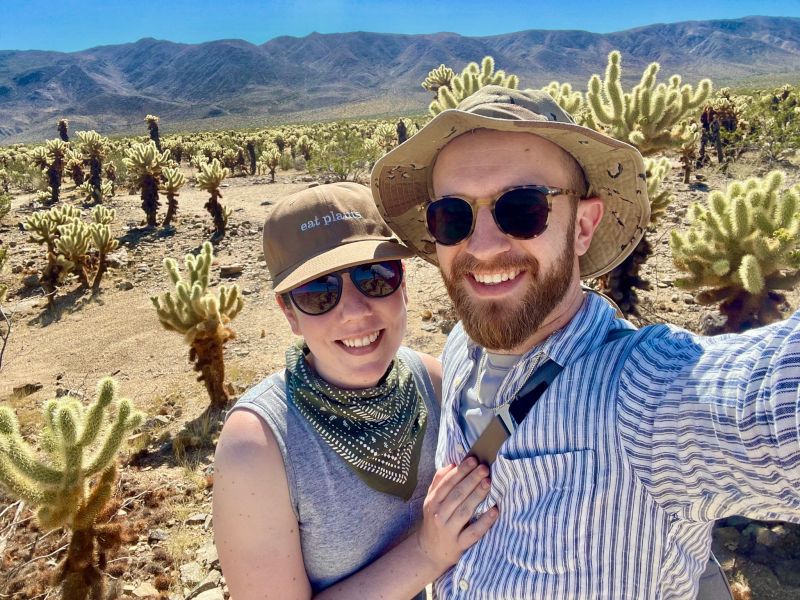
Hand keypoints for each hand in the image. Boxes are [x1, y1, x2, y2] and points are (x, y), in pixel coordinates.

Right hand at [414, 457, 498, 573]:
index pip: (447, 483)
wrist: (429, 551)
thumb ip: (439, 481)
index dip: (461, 471)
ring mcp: (448, 530)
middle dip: (471, 480)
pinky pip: (474, 532)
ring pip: (464, 511)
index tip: (473, 460)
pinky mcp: (459, 545)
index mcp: (432, 502)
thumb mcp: (431, 500)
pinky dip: (484, 522)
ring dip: (477, 495)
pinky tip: (494, 510)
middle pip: (457, 495)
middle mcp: (438, 515)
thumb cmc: (434, 520)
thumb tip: (452, 464)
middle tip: (484, 468)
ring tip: (488, 483)